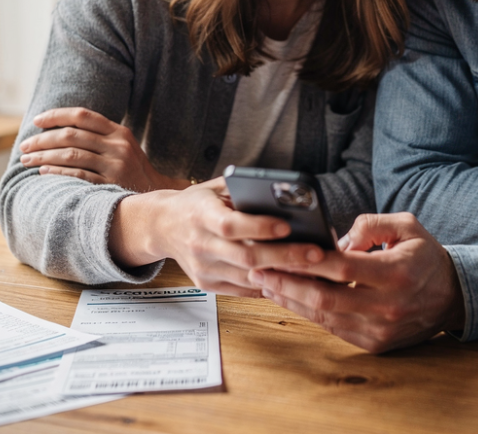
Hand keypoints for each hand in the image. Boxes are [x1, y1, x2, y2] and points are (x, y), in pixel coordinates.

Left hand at [19, 107, 178, 191]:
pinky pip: (77, 176)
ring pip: (70, 155)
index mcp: (118, 131)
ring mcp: (115, 165)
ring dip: (44, 157)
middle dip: (42, 140)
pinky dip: (57, 173)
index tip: (36, 120)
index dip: (56, 115)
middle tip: (24, 146)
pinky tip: (43, 172)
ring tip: (27, 160)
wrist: (156, 193)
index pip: (82, 115)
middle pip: (71, 135)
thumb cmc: (132, 168)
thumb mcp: (123, 145)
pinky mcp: (111, 184)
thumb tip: (61, 127)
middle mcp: (117, 146)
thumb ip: (99, 135)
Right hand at [110, 179, 328, 297]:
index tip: (287, 226)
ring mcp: (202, 269)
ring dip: (283, 275)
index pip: (231, 226)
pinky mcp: (207, 284)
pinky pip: (243, 289)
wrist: (161, 227)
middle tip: (316, 253)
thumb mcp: (214, 188)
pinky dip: (268, 285)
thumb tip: (282, 194)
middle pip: (245, 256)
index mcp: (200, 216)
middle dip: (284, 256)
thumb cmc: (196, 204)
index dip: (259, 228)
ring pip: (247, 277)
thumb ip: (242, 191)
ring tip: (313, 270)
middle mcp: (199, 245)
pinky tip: (292, 279)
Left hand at [247, 213, 465, 353]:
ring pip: (325, 318)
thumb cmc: (425, 256)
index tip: (280, 251)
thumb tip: (337, 239)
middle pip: (326, 298)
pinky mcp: (375, 344)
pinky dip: (309, 314)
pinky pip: (334, 329)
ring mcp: (380, 330)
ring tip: (266, 284)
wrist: (453, 296)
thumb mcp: (407, 226)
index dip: (309, 261)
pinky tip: (290, 299)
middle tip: (259, 270)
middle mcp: (387, 306)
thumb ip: (371, 224)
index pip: (343, 268)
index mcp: (396, 273)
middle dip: (287, 284)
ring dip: (291, 301)